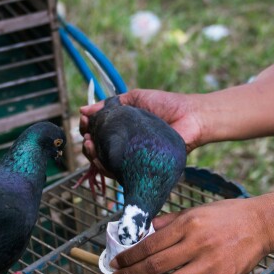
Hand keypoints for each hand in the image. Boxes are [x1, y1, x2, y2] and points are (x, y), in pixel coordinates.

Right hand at [79, 89, 203, 170]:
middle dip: (87, 146)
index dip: (88, 130)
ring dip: (93, 157)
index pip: (98, 135)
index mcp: (123, 130)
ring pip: (105, 165)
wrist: (191, 116)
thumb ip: (110, 104)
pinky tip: (101, 160)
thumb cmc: (166, 105)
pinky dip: (106, 169)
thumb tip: (83, 110)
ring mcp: (132, 160)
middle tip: (87, 138)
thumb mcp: (135, 98)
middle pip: (98, 152)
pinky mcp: (140, 170)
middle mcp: (126, 146)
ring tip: (91, 146)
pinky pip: (120, 174)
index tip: (84, 123)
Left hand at [108, 197, 270, 273]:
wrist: (263, 223)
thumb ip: (170, 221)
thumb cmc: (228, 215)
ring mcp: (211, 264)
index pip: (150, 244)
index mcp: (187, 225)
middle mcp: (196, 244)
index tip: (116, 262)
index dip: (129, 256)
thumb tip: (145, 230)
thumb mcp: (196, 210)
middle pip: (155, 265)